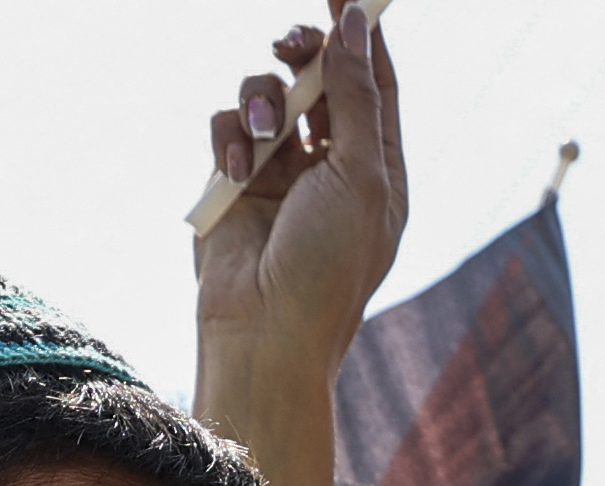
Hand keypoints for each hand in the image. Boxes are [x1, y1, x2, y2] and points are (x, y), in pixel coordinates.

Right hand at [190, 6, 404, 485]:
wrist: (264, 334)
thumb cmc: (327, 267)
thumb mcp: (361, 175)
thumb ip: (357, 96)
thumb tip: (355, 25)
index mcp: (377, 168)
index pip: (375, 82)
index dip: (362, 34)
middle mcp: (330, 166)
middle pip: (318, 79)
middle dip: (303, 54)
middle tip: (292, 43)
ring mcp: (279, 174)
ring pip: (265, 95)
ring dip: (261, 101)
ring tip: (264, 135)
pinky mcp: (232, 185)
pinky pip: (226, 128)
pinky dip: (229, 140)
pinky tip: (236, 174)